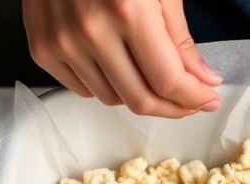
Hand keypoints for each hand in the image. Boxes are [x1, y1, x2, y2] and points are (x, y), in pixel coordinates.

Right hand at [22, 0, 222, 117]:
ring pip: (112, 99)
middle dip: (173, 107)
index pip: (167, 80)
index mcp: (128, 11)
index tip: (207, 99)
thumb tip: (203, 79)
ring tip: (149, 73)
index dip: (193, 97)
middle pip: (140, 100)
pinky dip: (107, 86)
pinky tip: (119, 66)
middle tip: (188, 101)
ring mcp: (62, 42)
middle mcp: (91, 30)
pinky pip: (83, 90)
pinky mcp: (42, 48)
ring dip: (138, 95)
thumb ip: (180, 38)